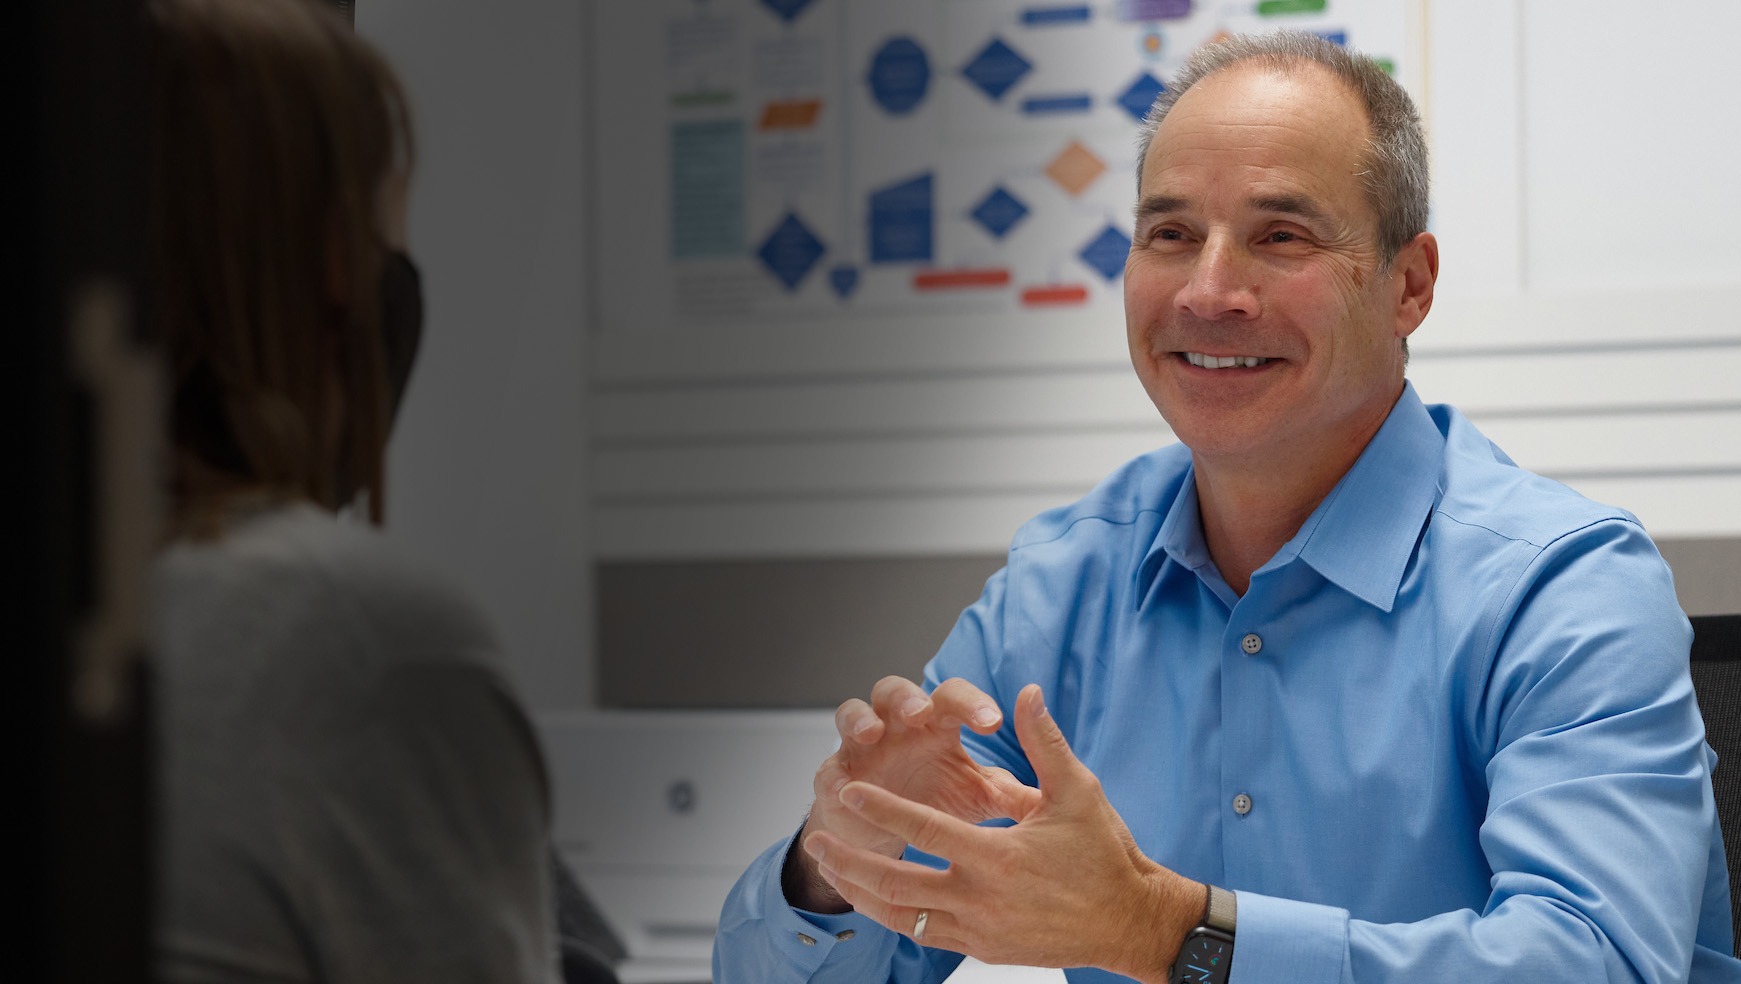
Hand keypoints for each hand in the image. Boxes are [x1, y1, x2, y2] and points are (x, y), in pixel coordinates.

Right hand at [784, 676, 1042, 911]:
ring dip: (861, 719)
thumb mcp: (976, 799)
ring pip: (852, 713)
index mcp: (936, 725)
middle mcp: (896, 726)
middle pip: (897, 691)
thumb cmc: (935, 802)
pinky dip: (832, 771)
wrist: (888, 837)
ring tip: (873, 733)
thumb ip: (1010, 792)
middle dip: (908, 697)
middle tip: (922, 712)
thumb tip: (1055, 795)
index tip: (994, 721)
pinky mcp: (834, 775)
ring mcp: (861, 747)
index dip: (972, 703)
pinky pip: (827, 766)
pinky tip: (841, 783)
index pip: (954, 698)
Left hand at [803, 685, 1202, 981]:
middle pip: (897, 882)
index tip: (849, 791)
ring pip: (903, 916)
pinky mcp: (984, 948)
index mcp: (1000, 857)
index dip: (882, 808)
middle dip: (850, 860)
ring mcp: (980, 930)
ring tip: (831, 871)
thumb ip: (1044, 743)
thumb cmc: (1106, 855)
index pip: (924, 829)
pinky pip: (925, 934)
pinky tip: (874, 900)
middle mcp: (982, 899)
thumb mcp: (1077, 792)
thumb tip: (1027, 694)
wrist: (1130, 922)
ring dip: (861, 893)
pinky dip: (893, 917)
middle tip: (817, 841)